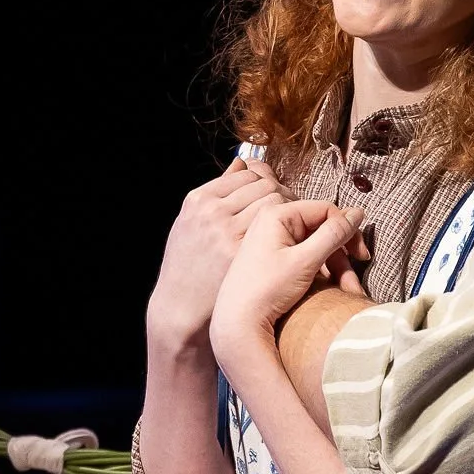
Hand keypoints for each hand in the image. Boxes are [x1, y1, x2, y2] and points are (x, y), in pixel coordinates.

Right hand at [144, 158, 285, 354]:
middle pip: (265, 185)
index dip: (265, 183)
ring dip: (289, 212)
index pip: (246, 174)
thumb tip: (241, 163)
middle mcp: (213, 212)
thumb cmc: (188, 268)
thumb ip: (215, 194)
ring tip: (291, 227)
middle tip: (290, 211)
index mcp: (199, 200)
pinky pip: (281, 228)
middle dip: (281, 195)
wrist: (180, 310)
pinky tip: (292, 242)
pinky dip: (292, 231)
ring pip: (276, 203)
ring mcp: (228, 232)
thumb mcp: (190, 224)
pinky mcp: (243, 254)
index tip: (272, 196)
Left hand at [208, 199, 369, 373]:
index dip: (348, 231)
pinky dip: (320, 272)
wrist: (237, 323)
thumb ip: (333, 234)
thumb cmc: (266, 290)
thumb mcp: (305, 261)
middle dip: (342, 257)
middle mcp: (272, 221)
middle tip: (354, 282)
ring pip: (316, 246)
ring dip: (335, 269)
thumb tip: (358, 212)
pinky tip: (328, 290)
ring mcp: (272, 240)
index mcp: (277, 214)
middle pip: (322, 229)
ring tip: (346, 293)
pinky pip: (304, 257)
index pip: (326, 210)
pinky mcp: (272, 257)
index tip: (362, 256)